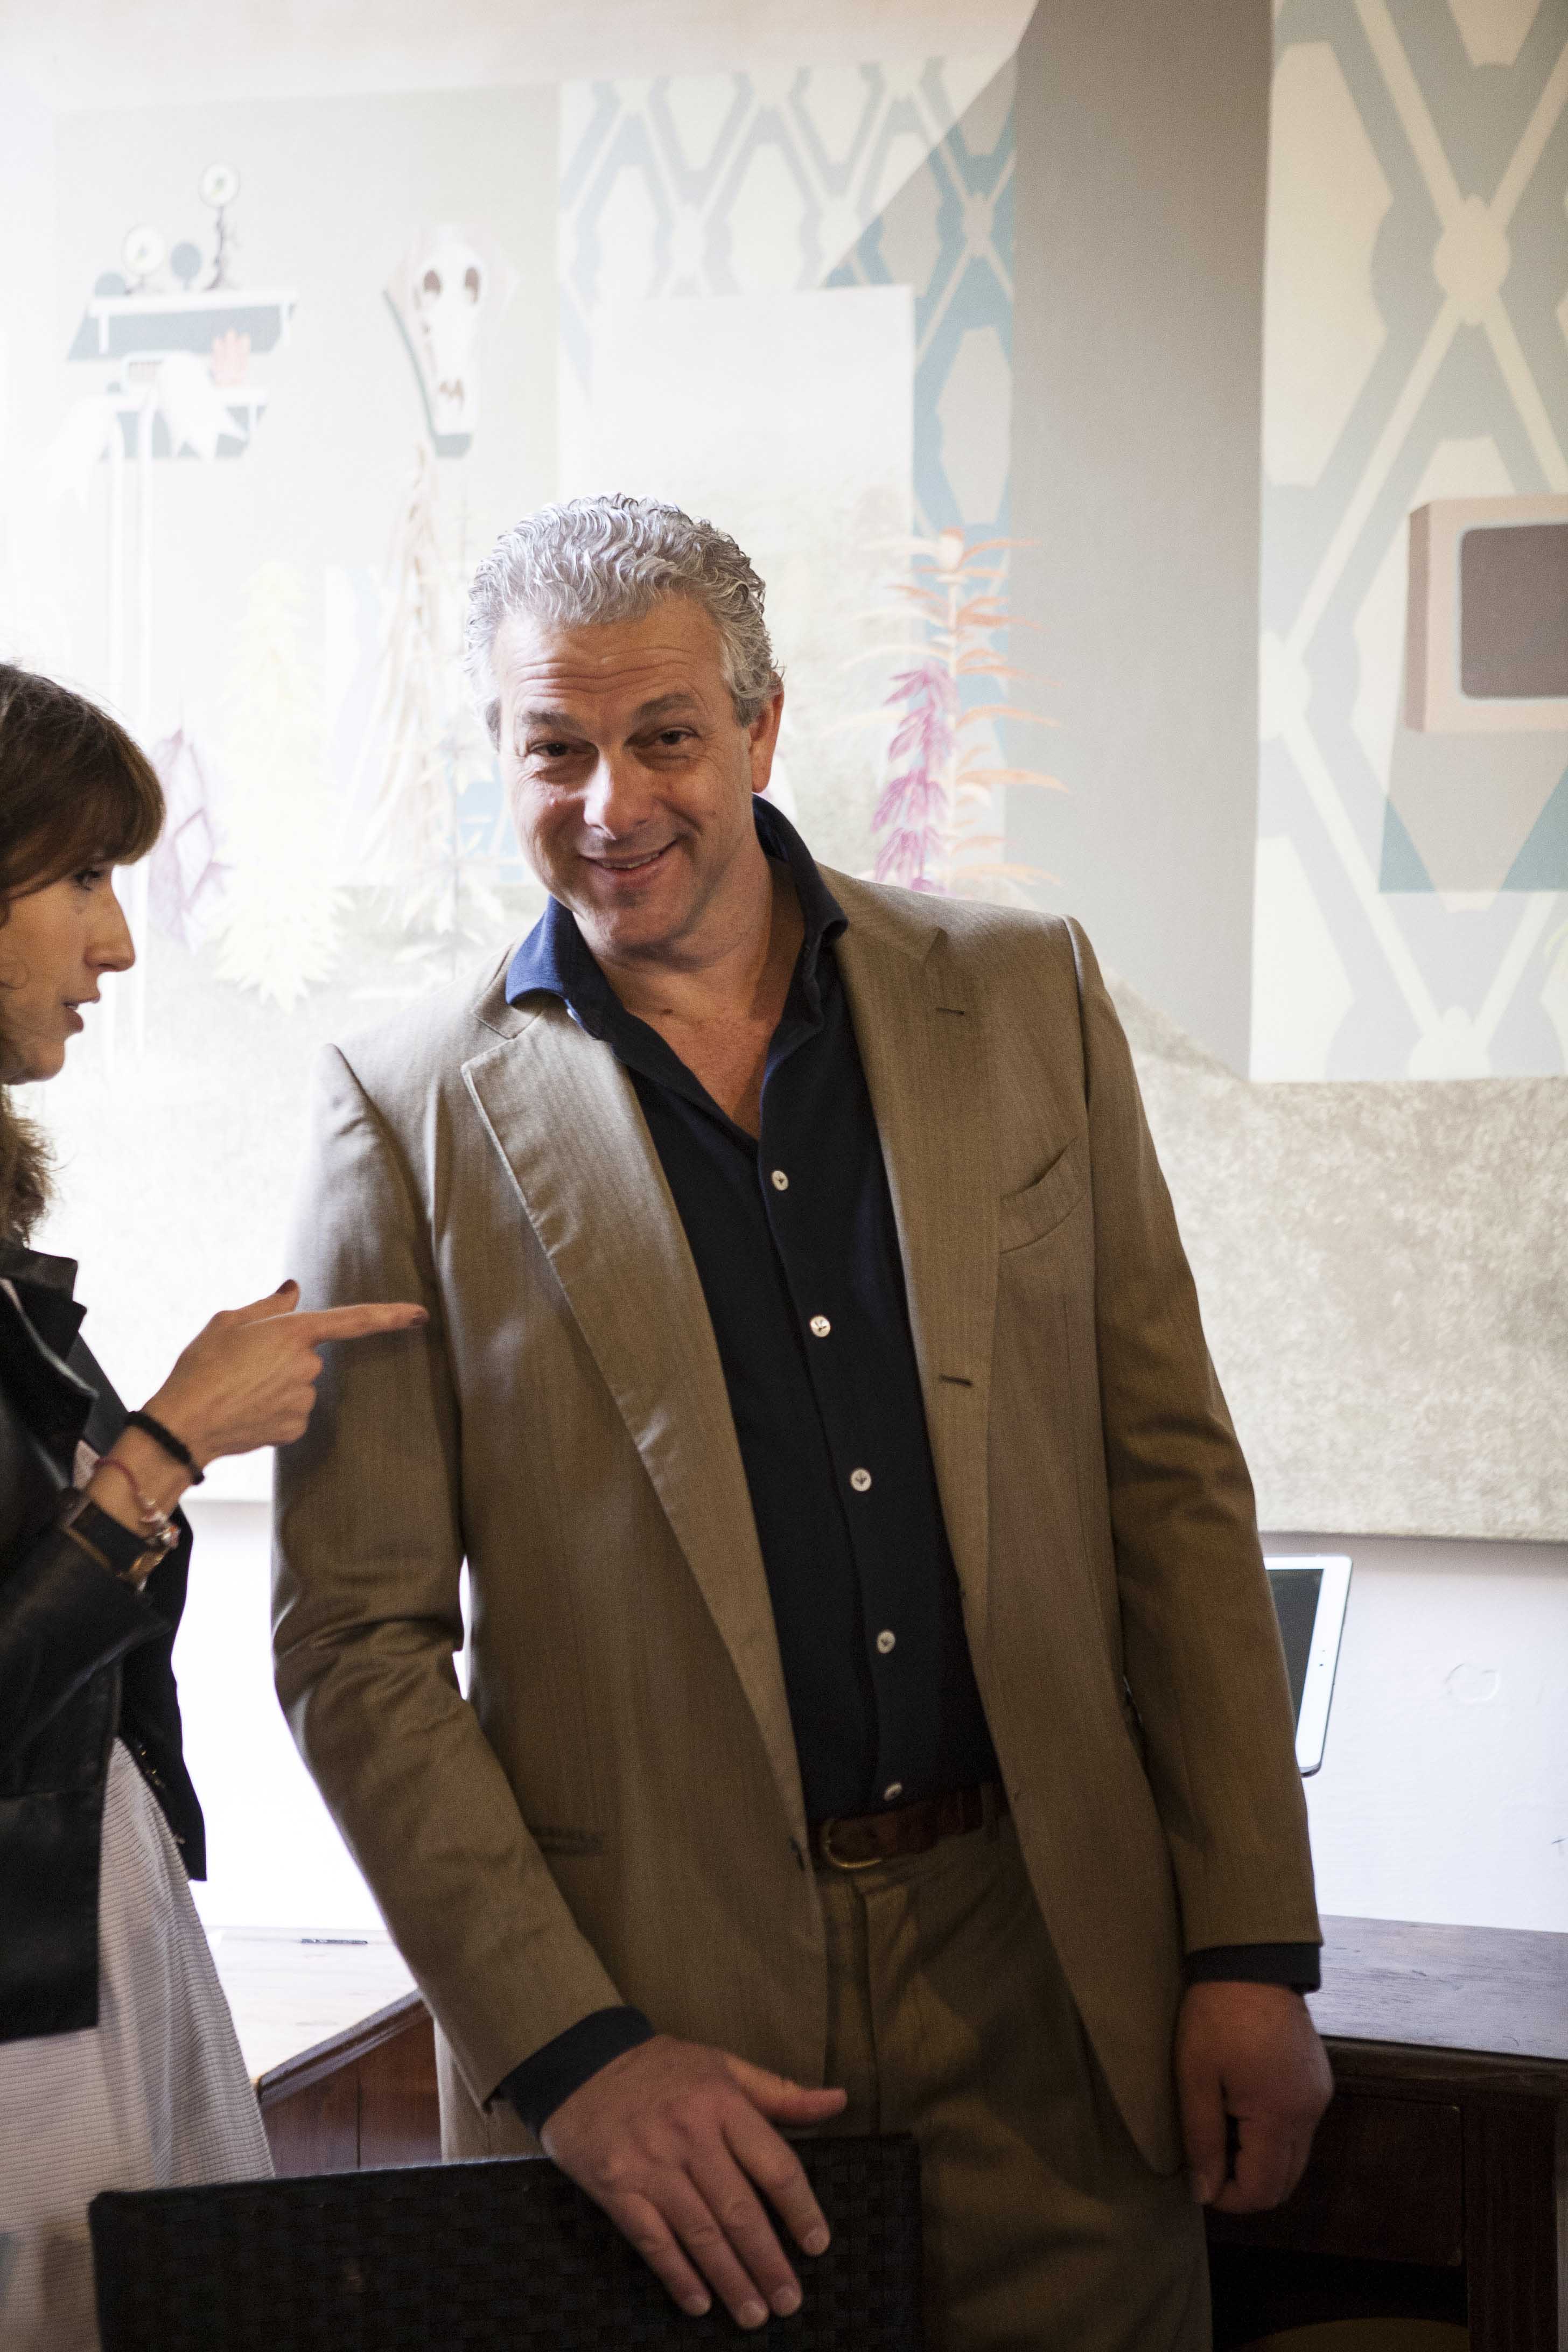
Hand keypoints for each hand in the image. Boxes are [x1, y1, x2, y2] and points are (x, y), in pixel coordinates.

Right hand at [143, 1279, 427, 1468]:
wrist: (184, 1424)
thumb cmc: (201, 1366)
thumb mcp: (228, 1323)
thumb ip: (269, 1307)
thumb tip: (293, 1291)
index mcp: (294, 1332)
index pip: (355, 1320)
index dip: (391, 1316)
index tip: (421, 1314)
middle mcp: (307, 1366)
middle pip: (307, 1356)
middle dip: (282, 1358)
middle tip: (241, 1366)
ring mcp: (304, 1400)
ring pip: (298, 1385)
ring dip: (275, 1385)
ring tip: (237, 1390)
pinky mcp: (296, 1428)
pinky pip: (292, 1412)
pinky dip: (272, 1410)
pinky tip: (245, 1411)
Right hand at [540, 2034, 848, 2328]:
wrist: (581, 2063)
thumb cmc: (662, 2067)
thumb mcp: (723, 2065)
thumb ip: (780, 2092)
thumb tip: (838, 2101)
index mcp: (721, 2102)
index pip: (774, 2164)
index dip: (800, 2209)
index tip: (817, 2245)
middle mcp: (689, 2134)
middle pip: (739, 2210)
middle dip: (767, 2262)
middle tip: (788, 2301)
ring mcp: (650, 2164)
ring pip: (699, 2233)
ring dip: (730, 2280)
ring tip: (753, 2314)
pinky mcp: (616, 2187)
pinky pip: (653, 2240)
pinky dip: (677, 2276)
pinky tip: (699, 2302)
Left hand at [1176, 1980, 1332, 2211]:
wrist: (1252, 1961)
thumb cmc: (1216, 2016)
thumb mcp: (1195, 2077)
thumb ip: (1201, 2140)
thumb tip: (1204, 2194)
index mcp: (1280, 2116)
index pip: (1264, 2190)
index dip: (1229, 2198)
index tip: (1199, 2180)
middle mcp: (1309, 2113)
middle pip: (1285, 2182)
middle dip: (1247, 2185)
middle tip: (1209, 2160)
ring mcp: (1319, 2097)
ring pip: (1295, 2158)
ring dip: (1260, 2160)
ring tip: (1223, 2129)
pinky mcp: (1319, 2081)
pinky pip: (1300, 2129)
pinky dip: (1274, 2135)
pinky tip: (1243, 2108)